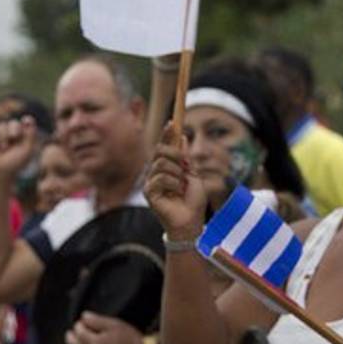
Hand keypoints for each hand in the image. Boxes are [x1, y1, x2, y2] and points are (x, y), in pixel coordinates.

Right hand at [0, 116, 37, 177]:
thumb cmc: (14, 162)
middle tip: (14, 136)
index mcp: (24, 138)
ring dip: (4, 137)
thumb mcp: (26, 149)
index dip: (27, 121)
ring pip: (3, 126)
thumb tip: (29, 118)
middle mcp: (13, 134)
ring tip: (3, 148)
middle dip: (15, 129)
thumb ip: (30, 135)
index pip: (27, 125)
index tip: (27, 120)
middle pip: (14, 124)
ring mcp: (1, 133)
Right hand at [145, 123, 205, 239]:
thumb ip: (185, 158)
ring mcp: (151, 182)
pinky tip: (176, 194)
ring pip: (162, 163)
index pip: (164, 146)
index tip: (173, 121)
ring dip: (177, 174)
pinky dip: (174, 184)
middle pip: (160, 150)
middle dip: (176, 154)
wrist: (191, 222)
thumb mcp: (193, 175)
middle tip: (186, 166)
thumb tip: (182, 137)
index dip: (167, 133)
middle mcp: (156, 172)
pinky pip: (161, 178)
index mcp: (167, 167)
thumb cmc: (193, 202)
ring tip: (181, 187)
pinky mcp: (149, 192)